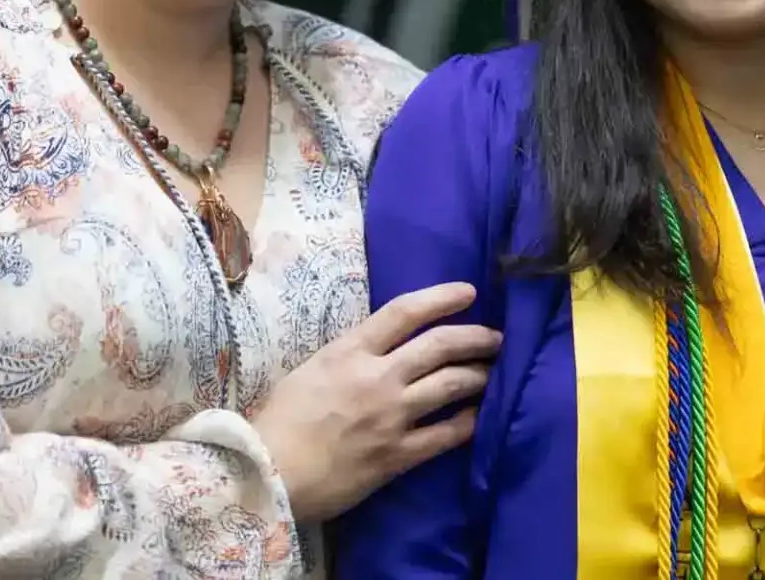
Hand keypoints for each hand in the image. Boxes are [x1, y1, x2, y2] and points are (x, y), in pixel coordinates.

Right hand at [251, 281, 500, 524]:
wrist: (268, 473)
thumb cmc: (278, 421)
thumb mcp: (309, 370)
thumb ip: (346, 357)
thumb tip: (375, 350)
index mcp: (350, 351)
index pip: (405, 312)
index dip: (441, 298)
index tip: (469, 292)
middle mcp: (377, 377)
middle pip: (440, 346)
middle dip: (474, 337)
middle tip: (495, 337)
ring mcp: (391, 416)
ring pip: (451, 385)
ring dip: (479, 375)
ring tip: (493, 371)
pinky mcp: (398, 455)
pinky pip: (446, 435)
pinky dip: (468, 422)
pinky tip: (481, 416)